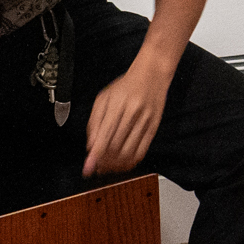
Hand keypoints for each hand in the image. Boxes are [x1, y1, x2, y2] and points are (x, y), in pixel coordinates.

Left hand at [82, 55, 174, 176]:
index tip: (88, 168)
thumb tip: (90, 148)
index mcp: (117, 104)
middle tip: (97, 167)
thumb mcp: (103, 99)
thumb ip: (94, 123)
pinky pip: (142, 151)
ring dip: (116, 165)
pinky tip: (122, 164)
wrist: (151, 75)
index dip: (96, 155)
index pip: (105, 135)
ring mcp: (145, 120)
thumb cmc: (125, 86)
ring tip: (108, 167)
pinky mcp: (154, 127)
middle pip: (116, 146)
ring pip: (128, 152)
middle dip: (104, 162)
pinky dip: (130, 162)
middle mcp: (132, 112)